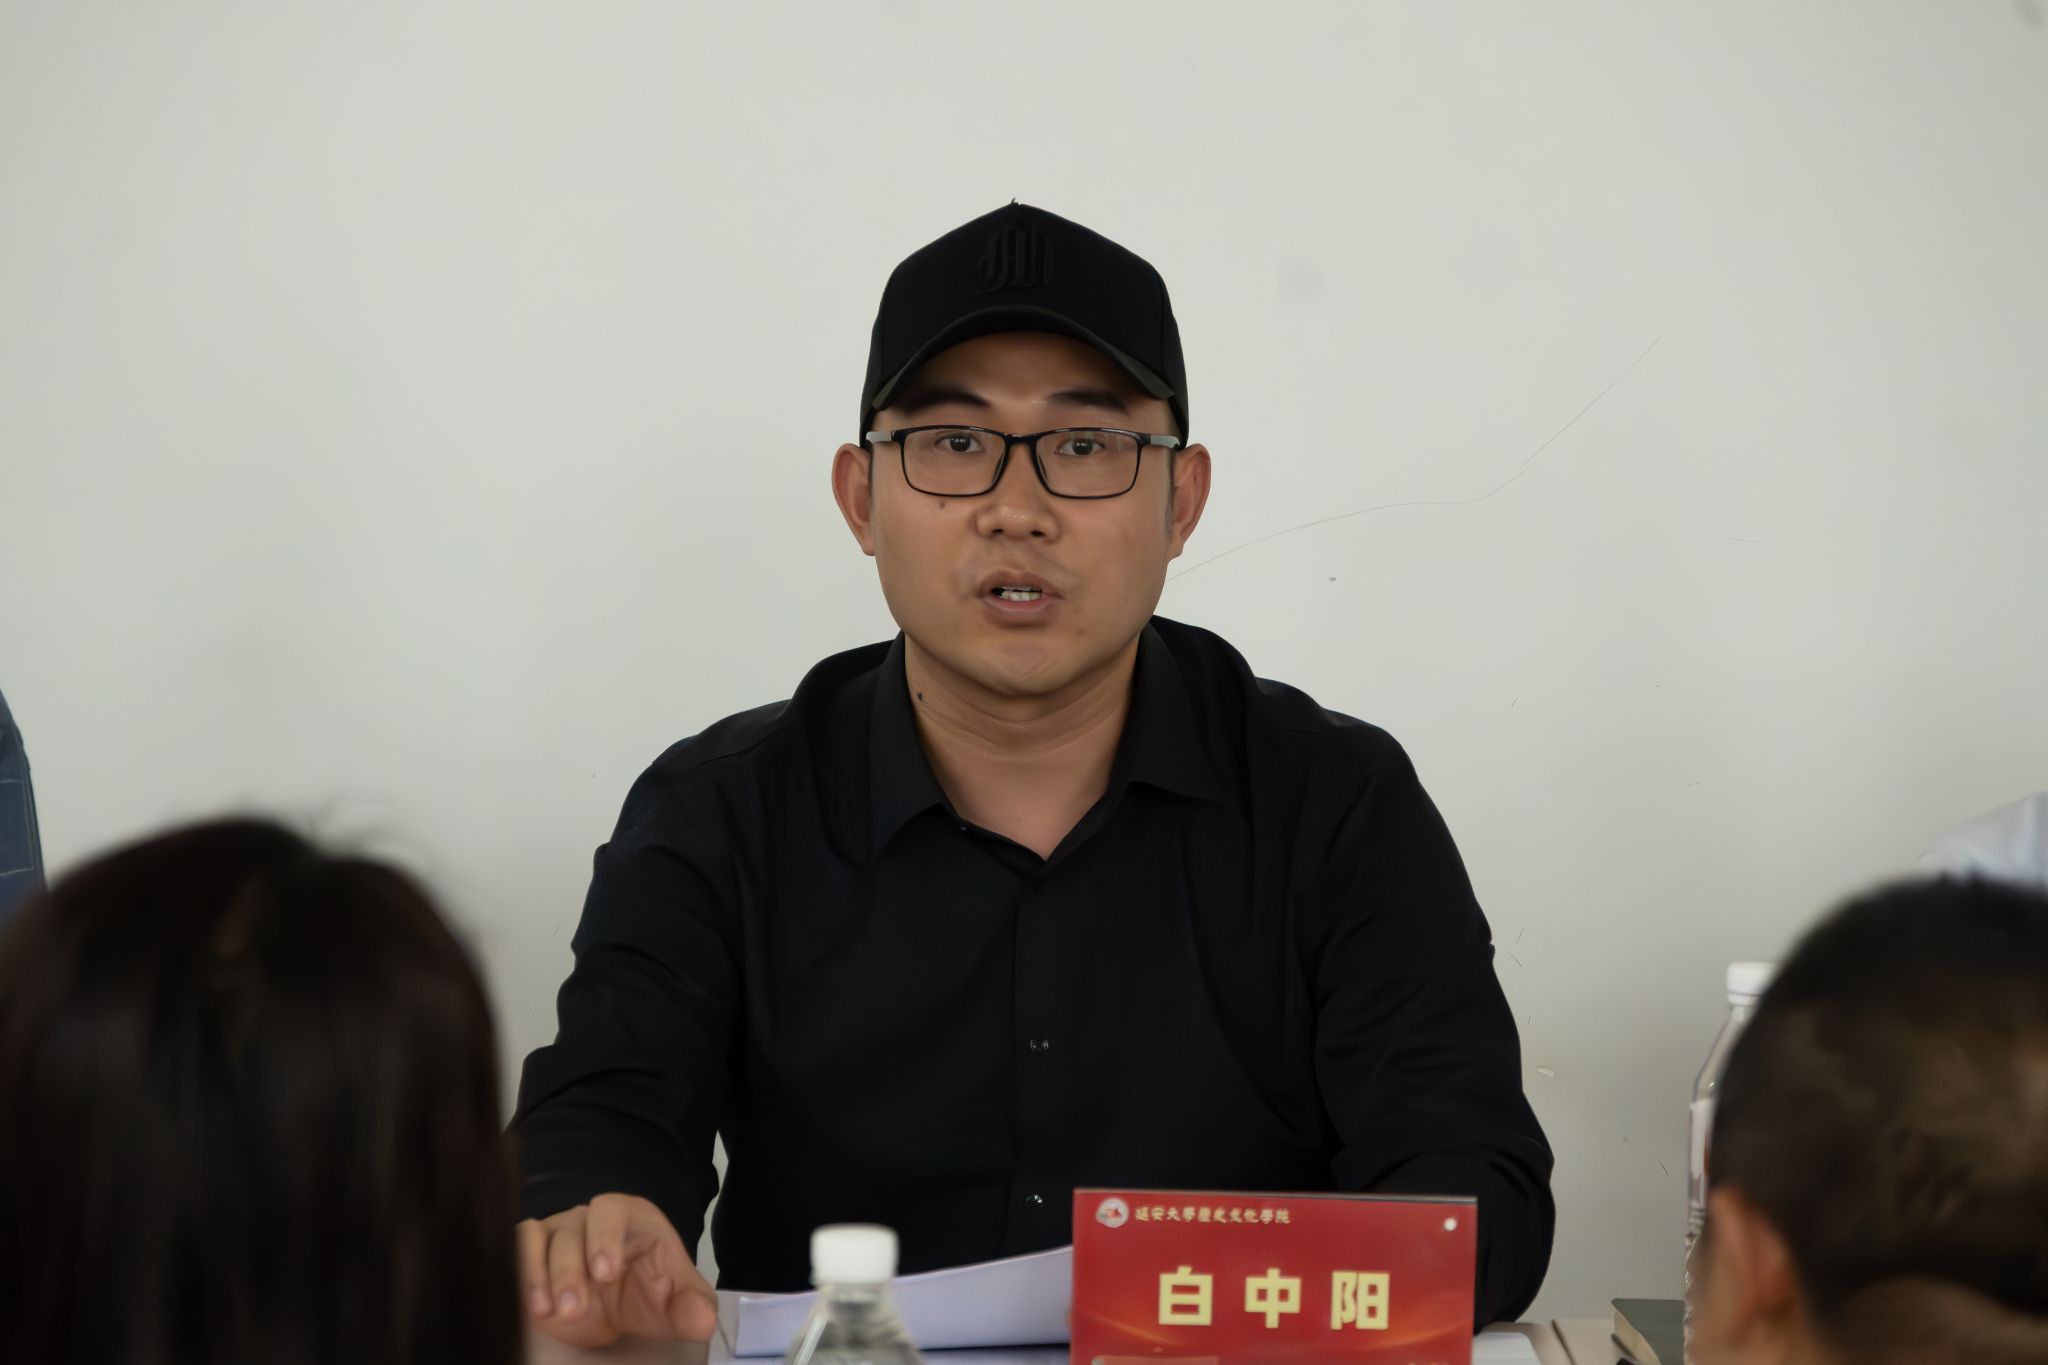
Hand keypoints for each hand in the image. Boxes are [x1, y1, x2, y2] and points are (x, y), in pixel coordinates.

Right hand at [518, 1193, 717, 1346]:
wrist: (614, 1307)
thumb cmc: (645, 1293)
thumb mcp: (672, 1303)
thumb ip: (690, 1307)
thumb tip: (705, 1322)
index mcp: (628, 1216)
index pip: (612, 1209)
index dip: (606, 1236)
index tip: (606, 1273)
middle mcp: (587, 1218)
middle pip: (572, 1228)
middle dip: (571, 1269)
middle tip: (576, 1308)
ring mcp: (556, 1232)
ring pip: (540, 1239)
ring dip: (542, 1277)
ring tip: (551, 1313)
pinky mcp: (530, 1252)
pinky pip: (517, 1249)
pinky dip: (520, 1274)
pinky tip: (532, 1307)